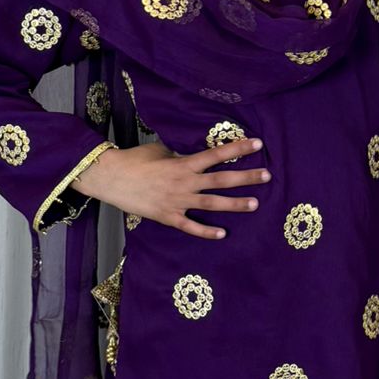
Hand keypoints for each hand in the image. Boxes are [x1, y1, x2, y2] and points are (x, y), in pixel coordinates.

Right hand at [72, 135, 269, 238]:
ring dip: (235, 204)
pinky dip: (206, 231)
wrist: (110, 178)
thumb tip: (192, 154)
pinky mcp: (168, 216)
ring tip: (255, 204)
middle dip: (246, 178)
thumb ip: (179, 154)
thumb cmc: (133, 160)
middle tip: (268, 176)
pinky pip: (190, 226)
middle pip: (221, 180)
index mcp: (183, 163)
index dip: (238, 149)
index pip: (216, 155)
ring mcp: (177, 201)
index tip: (258, 144)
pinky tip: (222, 234)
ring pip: (212, 204)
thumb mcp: (159, 150)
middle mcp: (184, 182)